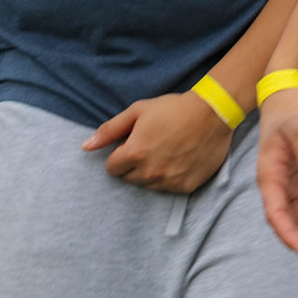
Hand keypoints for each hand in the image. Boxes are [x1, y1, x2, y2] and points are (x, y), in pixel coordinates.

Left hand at [82, 90, 232, 193]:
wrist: (212, 113)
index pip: (112, 168)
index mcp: (134, 153)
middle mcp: (149, 173)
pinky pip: (168, 188)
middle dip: (133, 164)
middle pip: (128, 178)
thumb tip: (85, 146)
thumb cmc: (172, 108)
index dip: (120, 154)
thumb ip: (109, 130)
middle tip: (151, 145)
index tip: (133, 143)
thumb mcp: (137, 111)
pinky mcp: (185, 188)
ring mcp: (168, 182)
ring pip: (148, 185)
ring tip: (166, 151)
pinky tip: (179, 159)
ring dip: (151, 172)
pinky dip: (170, 177)